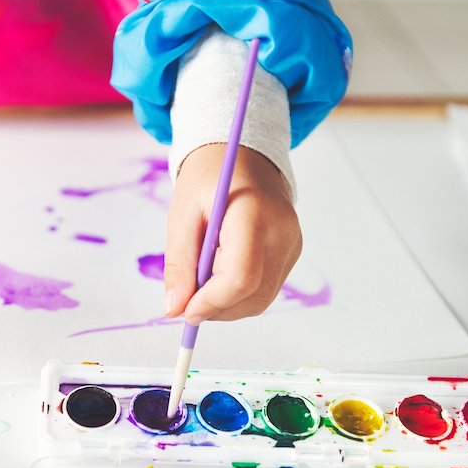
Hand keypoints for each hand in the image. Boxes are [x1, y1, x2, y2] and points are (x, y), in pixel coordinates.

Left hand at [164, 144, 301, 323]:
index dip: (211, 302)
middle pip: (253, 296)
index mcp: (254, 215)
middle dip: (216, 308)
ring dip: (226, 305)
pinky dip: (239, 294)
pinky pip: (265, 289)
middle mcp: (283, 233)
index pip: (240, 278)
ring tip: (203, 279)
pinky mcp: (292, 253)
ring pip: (261, 300)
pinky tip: (220, 272)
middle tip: (187, 298)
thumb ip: (179, 264)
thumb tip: (175, 310)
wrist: (244, 156)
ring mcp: (292, 245)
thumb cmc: (209, 179)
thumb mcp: (182, 214)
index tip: (184, 311)